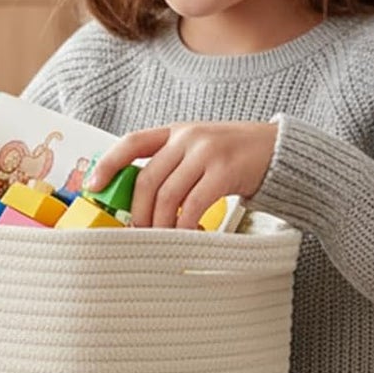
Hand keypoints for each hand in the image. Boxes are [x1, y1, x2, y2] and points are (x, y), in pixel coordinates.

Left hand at [84, 121, 276, 228]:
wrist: (281, 151)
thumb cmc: (235, 157)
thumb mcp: (199, 151)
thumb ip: (172, 166)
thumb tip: (139, 202)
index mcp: (176, 132)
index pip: (132, 142)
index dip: (108, 163)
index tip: (92, 186)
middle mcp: (188, 137)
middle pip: (147, 178)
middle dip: (137, 211)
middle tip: (137, 233)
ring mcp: (207, 152)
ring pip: (167, 195)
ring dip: (160, 224)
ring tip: (161, 241)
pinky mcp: (226, 171)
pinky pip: (194, 205)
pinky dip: (185, 225)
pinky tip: (187, 237)